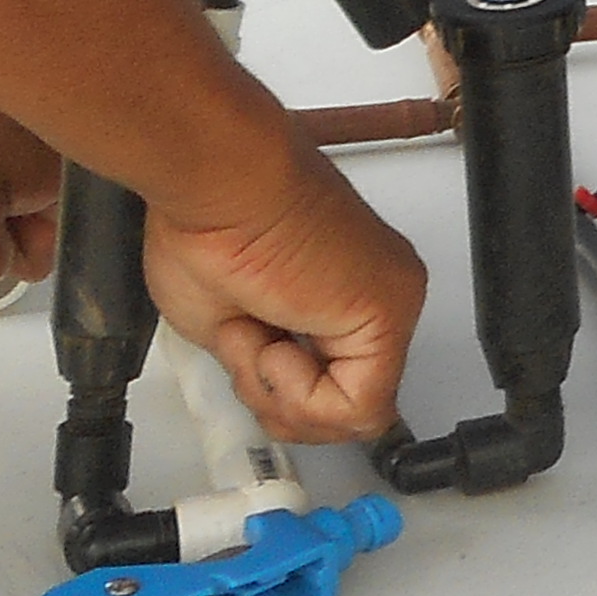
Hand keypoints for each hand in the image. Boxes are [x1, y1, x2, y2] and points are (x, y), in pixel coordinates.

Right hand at [141, 133, 429, 448]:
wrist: (214, 180)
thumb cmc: (206, 222)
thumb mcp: (226, 327)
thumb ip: (265, 366)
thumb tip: (275, 399)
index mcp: (340, 290)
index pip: (333, 387)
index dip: (278, 395)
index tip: (247, 355)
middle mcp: (374, 294)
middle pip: (343, 406)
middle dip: (278, 398)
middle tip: (248, 342)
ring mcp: (388, 302)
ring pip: (351, 415)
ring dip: (280, 392)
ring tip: (258, 329)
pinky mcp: (390, 312)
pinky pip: (357, 407)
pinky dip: (298, 393)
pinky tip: (276, 339)